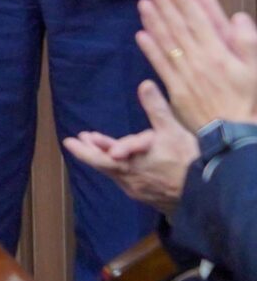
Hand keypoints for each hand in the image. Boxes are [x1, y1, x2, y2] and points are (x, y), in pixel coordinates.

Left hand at [66, 80, 198, 213]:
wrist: (207, 196)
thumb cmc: (188, 161)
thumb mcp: (172, 132)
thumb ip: (156, 109)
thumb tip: (145, 84)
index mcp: (132, 163)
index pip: (107, 155)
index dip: (96, 146)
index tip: (84, 136)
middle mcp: (131, 178)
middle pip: (103, 165)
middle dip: (88, 152)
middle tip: (73, 142)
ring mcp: (139, 189)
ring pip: (115, 173)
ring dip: (103, 158)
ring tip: (92, 144)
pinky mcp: (148, 196)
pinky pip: (127, 180)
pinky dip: (119, 169)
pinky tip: (120, 164)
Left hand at [138, 0, 256, 130]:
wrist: (237, 137)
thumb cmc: (251, 102)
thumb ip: (249, 43)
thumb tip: (238, 16)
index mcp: (220, 52)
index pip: (199, 16)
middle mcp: (199, 60)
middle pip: (179, 23)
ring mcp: (185, 74)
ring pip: (167, 40)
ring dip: (154, 18)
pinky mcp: (176, 89)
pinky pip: (160, 65)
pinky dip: (150, 48)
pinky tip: (140, 33)